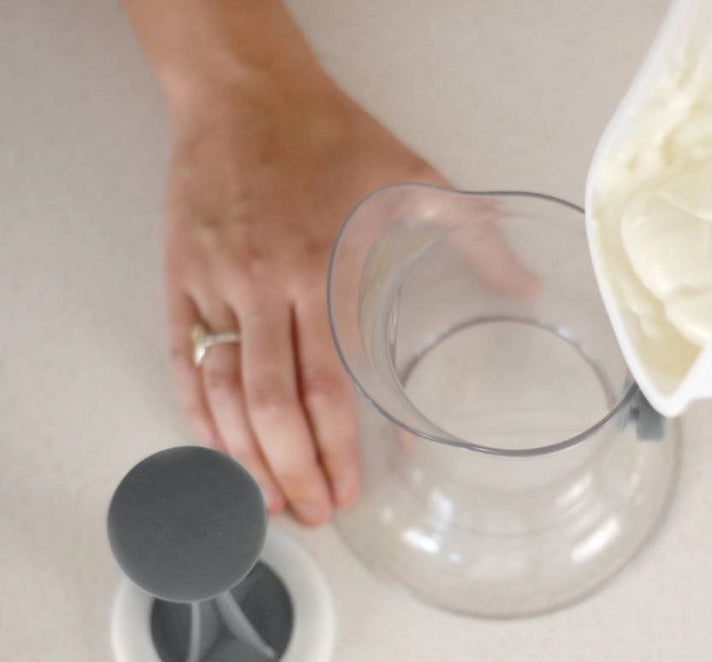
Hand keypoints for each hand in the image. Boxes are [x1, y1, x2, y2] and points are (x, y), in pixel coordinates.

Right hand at [165, 68, 444, 524]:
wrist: (243, 92)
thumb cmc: (330, 136)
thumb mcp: (417, 177)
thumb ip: (476, 238)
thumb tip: (526, 287)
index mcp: (321, 269)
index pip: (329, 387)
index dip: (338, 450)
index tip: (350, 490)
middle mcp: (263, 286)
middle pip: (273, 407)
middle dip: (293, 473)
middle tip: (313, 515)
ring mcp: (214, 285)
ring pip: (222, 394)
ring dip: (244, 457)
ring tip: (269, 501)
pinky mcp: (180, 279)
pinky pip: (184, 362)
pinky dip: (199, 413)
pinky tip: (219, 449)